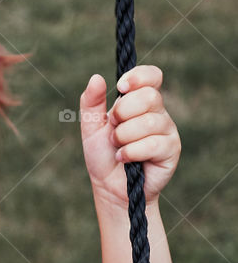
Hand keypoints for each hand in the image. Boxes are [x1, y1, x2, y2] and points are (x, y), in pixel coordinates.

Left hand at [79, 66, 180, 207]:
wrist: (110, 187)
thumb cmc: (103, 155)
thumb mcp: (91, 127)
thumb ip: (92, 102)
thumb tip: (96, 77)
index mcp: (140, 101)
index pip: (152, 76)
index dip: (139, 77)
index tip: (120, 87)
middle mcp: (157, 112)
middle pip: (149, 96)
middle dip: (123, 113)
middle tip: (113, 129)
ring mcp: (167, 130)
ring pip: (148, 122)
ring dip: (123, 137)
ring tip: (117, 148)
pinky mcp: (171, 149)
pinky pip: (153, 144)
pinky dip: (131, 152)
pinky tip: (124, 159)